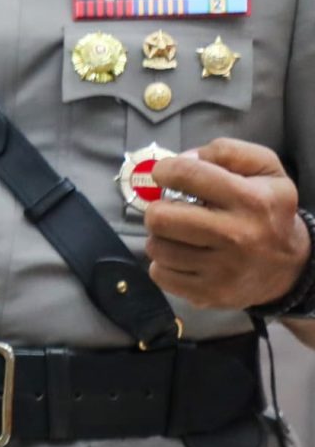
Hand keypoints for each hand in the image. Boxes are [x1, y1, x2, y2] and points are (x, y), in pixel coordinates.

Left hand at [145, 138, 309, 308]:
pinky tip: (183, 256)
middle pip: (160, 217)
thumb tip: (186, 157)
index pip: (188, 175)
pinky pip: (160, 274)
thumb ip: (229, 152)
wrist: (290, 266)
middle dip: (158, 209)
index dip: (166, 170)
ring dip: (161, 237)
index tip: (165, 174)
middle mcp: (236, 235)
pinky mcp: (209, 294)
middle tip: (171, 210)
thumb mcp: (266, 170)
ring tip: (180, 234)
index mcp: (251, 200)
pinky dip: (164, 264)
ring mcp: (221, 270)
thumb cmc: (269, 210)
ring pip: (156, 247)